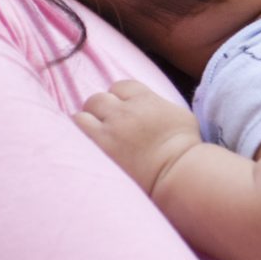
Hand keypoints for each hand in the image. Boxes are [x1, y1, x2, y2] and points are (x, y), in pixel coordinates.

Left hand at [72, 79, 201, 199]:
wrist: (177, 172)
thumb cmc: (185, 148)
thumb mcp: (180, 115)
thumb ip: (160, 105)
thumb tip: (152, 105)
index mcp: (145, 99)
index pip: (120, 87)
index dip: (119, 99)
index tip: (122, 112)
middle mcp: (124, 110)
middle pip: (98, 99)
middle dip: (100, 111)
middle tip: (105, 127)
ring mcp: (110, 129)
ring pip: (83, 113)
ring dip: (86, 123)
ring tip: (93, 137)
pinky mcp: (99, 148)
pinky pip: (75, 131)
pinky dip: (77, 136)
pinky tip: (83, 146)